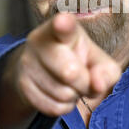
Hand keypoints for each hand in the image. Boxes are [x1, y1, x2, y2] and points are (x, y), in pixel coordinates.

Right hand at [5, 13, 121, 116]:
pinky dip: (63, 107)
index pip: (64, 26)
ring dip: (74, 96)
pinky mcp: (22, 84)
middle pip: (70, 72)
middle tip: (83, 77)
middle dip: (84, 83)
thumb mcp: (99, 62)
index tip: (63, 21)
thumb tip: (97, 85)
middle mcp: (40, 40)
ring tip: (70, 84)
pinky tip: (60, 94)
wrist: (44, 71)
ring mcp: (28, 62)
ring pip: (62, 93)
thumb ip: (106, 72)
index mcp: (64, 28)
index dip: (64, 25)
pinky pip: (52, 107)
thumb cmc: (79, 60)